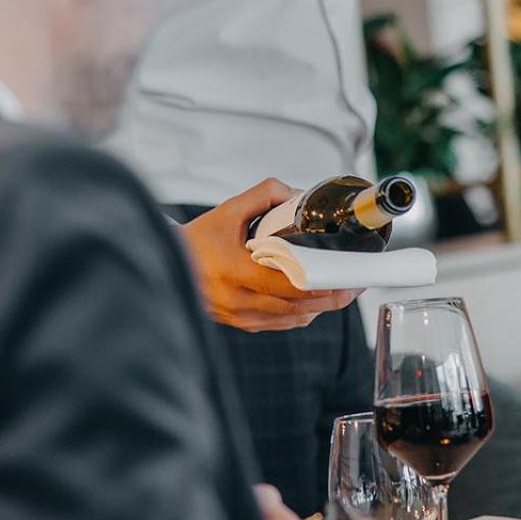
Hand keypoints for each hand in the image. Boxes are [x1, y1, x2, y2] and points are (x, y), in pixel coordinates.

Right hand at [178, 178, 361, 331]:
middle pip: (298, 305)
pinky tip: (314, 301)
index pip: (290, 283)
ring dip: (320, 306)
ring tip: (341, 290)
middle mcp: (238, 300)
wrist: (166, 265)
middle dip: (332, 296)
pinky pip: (280, 323)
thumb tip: (297, 195)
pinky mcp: (241, 324)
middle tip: (354, 283)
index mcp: (235, 271)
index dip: (323, 283)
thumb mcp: (228, 211)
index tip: (346, 275)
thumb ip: (264, 195)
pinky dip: (301, 313)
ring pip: (293, 318)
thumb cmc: (195, 240)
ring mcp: (240, 316)